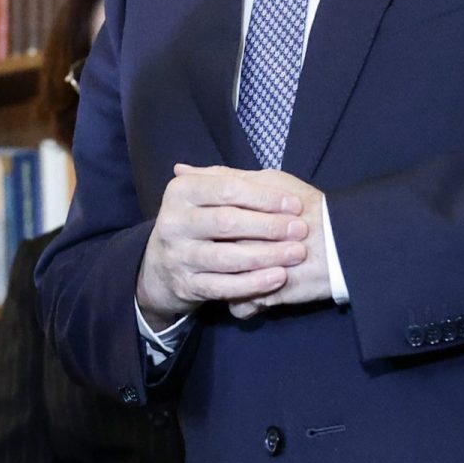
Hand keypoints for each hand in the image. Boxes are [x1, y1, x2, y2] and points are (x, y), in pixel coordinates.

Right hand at [133, 162, 309, 329]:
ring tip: (296, 253)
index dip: (264, 197)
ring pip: (226, 257)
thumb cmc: (199, 221)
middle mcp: (173, 222)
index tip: (295, 204)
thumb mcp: (208, 194)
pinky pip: (223, 287)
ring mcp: (177, 256)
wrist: (163, 265)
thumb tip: (271, 175)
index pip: (227, 189)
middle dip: (269, 226)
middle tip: (301, 229)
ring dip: (266, 255)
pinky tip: (278, 277)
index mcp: (180, 192)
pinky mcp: (186, 285)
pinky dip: (254, 284)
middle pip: (226, 222)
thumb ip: (234, 181)